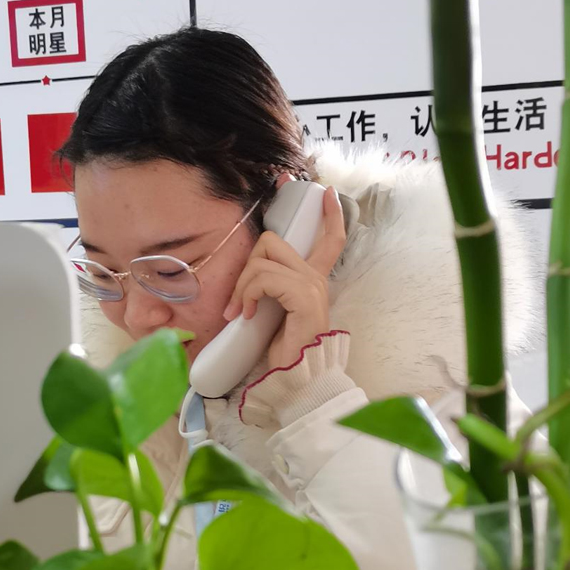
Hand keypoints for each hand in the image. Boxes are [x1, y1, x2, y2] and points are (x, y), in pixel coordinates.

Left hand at [223, 178, 346, 368]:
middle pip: (275, 240)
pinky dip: (248, 295)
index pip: (330, 238)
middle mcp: (316, 279)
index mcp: (314, 280)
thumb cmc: (282, 352)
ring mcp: (312, 286)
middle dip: (247, 264)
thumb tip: (247, 279)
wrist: (296, 379)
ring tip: (238, 312)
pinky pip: (264, 278)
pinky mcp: (303, 297)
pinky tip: (247, 315)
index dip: (328, 213)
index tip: (321, 190)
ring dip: (242, 285)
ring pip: (263, 259)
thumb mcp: (274, 312)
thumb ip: (270, 290)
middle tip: (239, 299)